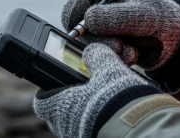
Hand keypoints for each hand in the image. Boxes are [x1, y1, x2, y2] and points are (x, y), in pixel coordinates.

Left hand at [33, 43, 158, 137]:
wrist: (139, 130)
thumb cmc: (117, 100)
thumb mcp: (108, 69)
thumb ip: (97, 56)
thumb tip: (92, 50)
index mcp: (61, 107)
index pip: (41, 103)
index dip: (46, 93)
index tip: (55, 85)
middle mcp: (65, 128)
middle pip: (59, 116)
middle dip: (70, 103)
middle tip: (85, 92)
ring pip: (75, 126)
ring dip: (85, 115)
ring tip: (104, 104)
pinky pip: (91, 132)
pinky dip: (98, 125)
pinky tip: (114, 118)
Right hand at [61, 0, 179, 70]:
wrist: (175, 41)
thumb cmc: (161, 18)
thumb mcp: (143, 15)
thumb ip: (116, 17)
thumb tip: (87, 20)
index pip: (76, 2)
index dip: (74, 17)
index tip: (82, 32)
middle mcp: (97, 11)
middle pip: (78, 29)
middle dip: (97, 41)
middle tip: (118, 46)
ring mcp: (101, 31)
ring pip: (89, 46)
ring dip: (109, 52)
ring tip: (132, 52)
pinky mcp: (106, 48)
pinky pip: (99, 58)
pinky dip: (115, 60)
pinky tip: (132, 56)